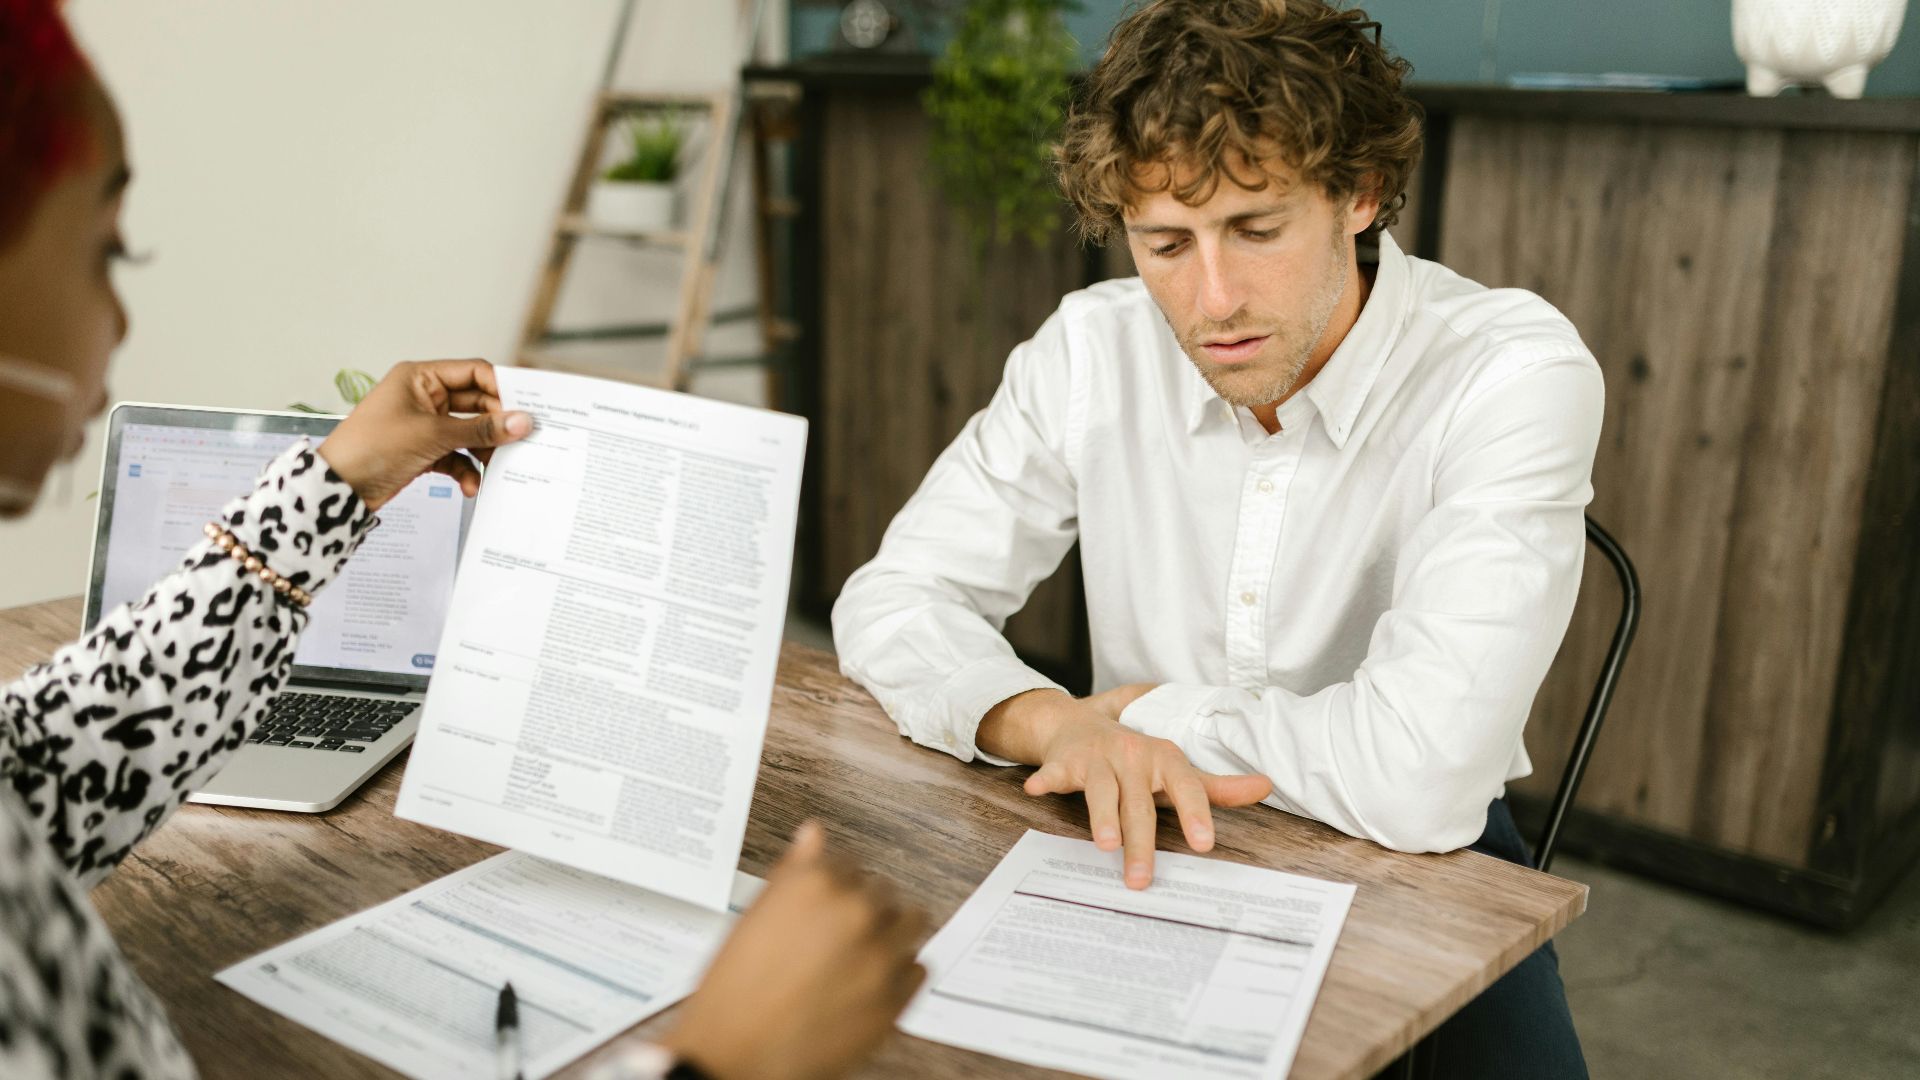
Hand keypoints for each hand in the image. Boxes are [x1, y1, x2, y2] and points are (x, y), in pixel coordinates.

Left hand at [316, 359, 531, 510]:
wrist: (339, 487)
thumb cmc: (372, 447)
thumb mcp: (433, 435)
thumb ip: (481, 430)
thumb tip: (521, 421)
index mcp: (421, 378)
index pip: (474, 373)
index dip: (501, 390)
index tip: (525, 409)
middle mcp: (424, 397)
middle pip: (475, 405)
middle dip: (495, 427)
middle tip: (519, 442)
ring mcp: (424, 425)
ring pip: (468, 433)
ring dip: (483, 452)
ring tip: (496, 468)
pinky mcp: (424, 450)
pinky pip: (456, 456)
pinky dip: (466, 470)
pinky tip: (470, 486)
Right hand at [658, 822, 926, 1079]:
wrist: (734, 1056)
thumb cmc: (735, 991)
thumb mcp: (755, 917)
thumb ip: (794, 871)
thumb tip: (814, 834)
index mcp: (816, 883)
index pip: (850, 865)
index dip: (837, 887)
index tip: (827, 906)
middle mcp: (855, 911)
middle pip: (884, 892)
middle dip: (865, 910)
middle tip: (839, 938)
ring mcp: (880, 956)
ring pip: (912, 922)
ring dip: (892, 933)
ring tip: (862, 956)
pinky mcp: (895, 998)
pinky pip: (918, 968)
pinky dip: (899, 973)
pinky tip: (868, 984)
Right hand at [983, 689, 1272, 889]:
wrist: (1080, 723)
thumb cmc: (1135, 759)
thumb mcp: (1175, 769)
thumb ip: (1217, 786)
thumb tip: (1265, 787)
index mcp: (1164, 759)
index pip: (1186, 786)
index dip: (1196, 813)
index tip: (1204, 844)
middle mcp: (1132, 756)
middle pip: (1139, 804)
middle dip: (1141, 842)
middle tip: (1142, 880)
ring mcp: (1097, 758)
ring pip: (1101, 791)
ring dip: (1101, 816)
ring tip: (1105, 845)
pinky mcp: (1064, 761)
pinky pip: (1055, 772)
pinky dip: (1046, 780)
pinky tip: (1037, 790)